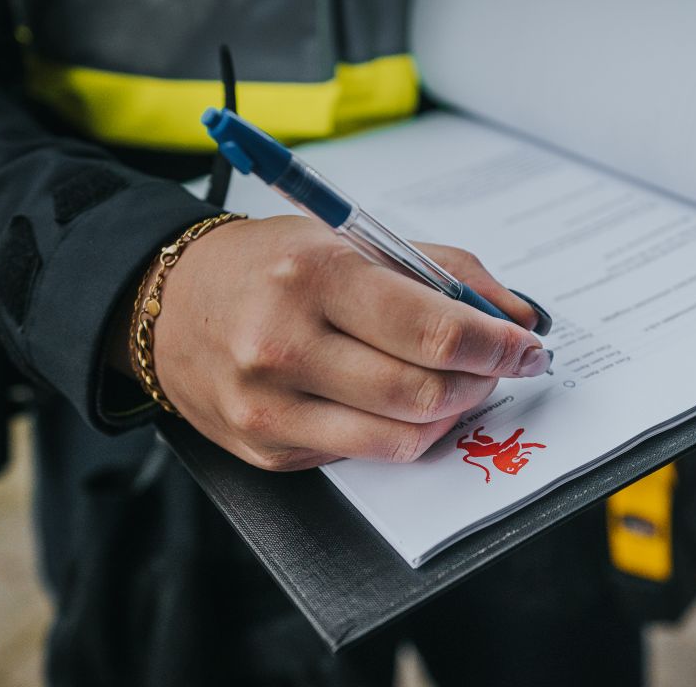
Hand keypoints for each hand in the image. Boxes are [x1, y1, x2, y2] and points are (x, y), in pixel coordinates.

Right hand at [143, 215, 547, 470]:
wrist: (167, 303)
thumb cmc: (270, 264)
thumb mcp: (353, 240)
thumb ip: (444, 271)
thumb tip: (518, 318)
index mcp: (315, 275)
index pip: (435, 332)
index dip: (498, 348)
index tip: (528, 348)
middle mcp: (285, 344)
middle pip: (425, 393)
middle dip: (480, 382)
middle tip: (495, 366)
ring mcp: (271, 406)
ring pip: (401, 439)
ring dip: (449, 415)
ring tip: (454, 385)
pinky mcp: (266, 450)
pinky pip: (362, 455)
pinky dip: (400, 432)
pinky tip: (398, 401)